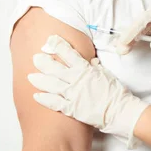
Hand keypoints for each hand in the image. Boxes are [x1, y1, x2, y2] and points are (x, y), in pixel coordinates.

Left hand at [28, 35, 148, 148]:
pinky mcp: (71, 108)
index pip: (70, 55)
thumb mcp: (107, 75)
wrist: (119, 110)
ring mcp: (73, 94)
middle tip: (35, 57)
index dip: (59, 46)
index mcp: (87, 70)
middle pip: (56, 69)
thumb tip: (91, 61)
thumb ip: (96, 68)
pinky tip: (36, 96)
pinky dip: (45, 99)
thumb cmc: (115, 92)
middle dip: (45, 62)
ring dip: (41, 80)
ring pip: (52, 85)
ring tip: (30, 76)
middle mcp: (77, 80)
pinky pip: (55, 103)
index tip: (51, 40)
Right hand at [115, 3, 150, 62]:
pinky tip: (133, 47)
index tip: (124, 42)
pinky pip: (148, 37)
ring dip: (133, 40)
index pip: (144, 20)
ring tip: (124, 50)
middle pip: (140, 25)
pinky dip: (140, 42)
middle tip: (121, 49)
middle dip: (129, 36)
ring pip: (142, 31)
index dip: (132, 31)